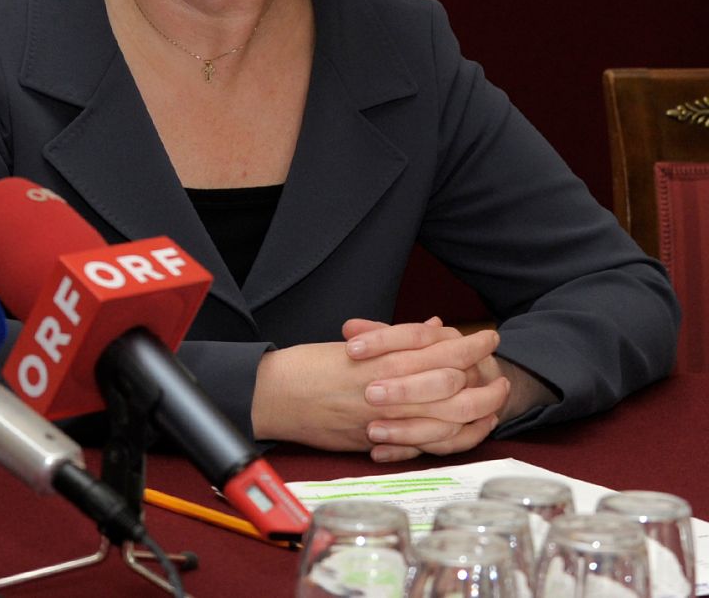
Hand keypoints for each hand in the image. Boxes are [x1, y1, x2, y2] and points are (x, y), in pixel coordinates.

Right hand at [251, 323, 502, 459]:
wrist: (270, 396)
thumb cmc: (302, 368)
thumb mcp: (350, 344)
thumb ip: (394, 339)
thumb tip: (431, 328)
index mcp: (377, 359)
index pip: (436, 349)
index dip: (468, 345)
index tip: (488, 337)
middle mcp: (384, 388)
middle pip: (450, 383)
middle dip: (482, 375)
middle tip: (500, 369)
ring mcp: (382, 418)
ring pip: (445, 416)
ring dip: (477, 407)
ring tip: (495, 399)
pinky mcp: (376, 441)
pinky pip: (426, 443)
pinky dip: (453, 436)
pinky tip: (468, 428)